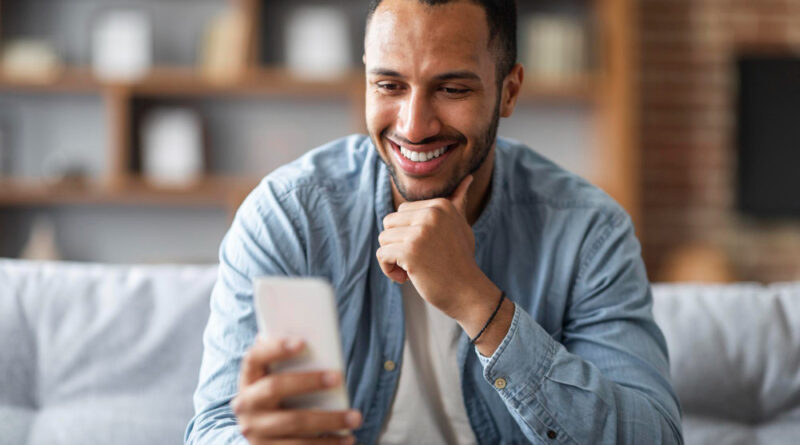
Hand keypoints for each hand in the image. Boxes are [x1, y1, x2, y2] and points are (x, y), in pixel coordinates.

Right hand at [232, 336, 361, 444]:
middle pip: (275, 387)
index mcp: (249, 380)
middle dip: (309, 381)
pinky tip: (347, 440)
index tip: (302, 342)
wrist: (263, 437)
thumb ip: (286, 361)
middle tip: (338, 378)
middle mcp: (246, 405)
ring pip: (294, 423)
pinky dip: (326, 444)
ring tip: (354, 418)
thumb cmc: (279, 398)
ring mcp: (255, 431)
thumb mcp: (275, 379)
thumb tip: (310, 333)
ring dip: (329, 420)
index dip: (275, 347)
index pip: (254, 357)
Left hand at [376, 175, 496, 320]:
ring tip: (413, 269)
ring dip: (393, 258)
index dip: (407, 233)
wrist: (468, 292)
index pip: (401, 211)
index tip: (425, 249)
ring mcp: (420, 232)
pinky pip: (382, 255)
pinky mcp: (410, 251)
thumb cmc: (461, 260)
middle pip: (389, 222)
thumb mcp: (461, 225)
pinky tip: (406, 278)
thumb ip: (457, 202)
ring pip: (383, 239)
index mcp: (440, 205)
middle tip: (417, 260)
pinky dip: (389, 270)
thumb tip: (467, 178)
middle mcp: (431, 214)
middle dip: (396, 244)